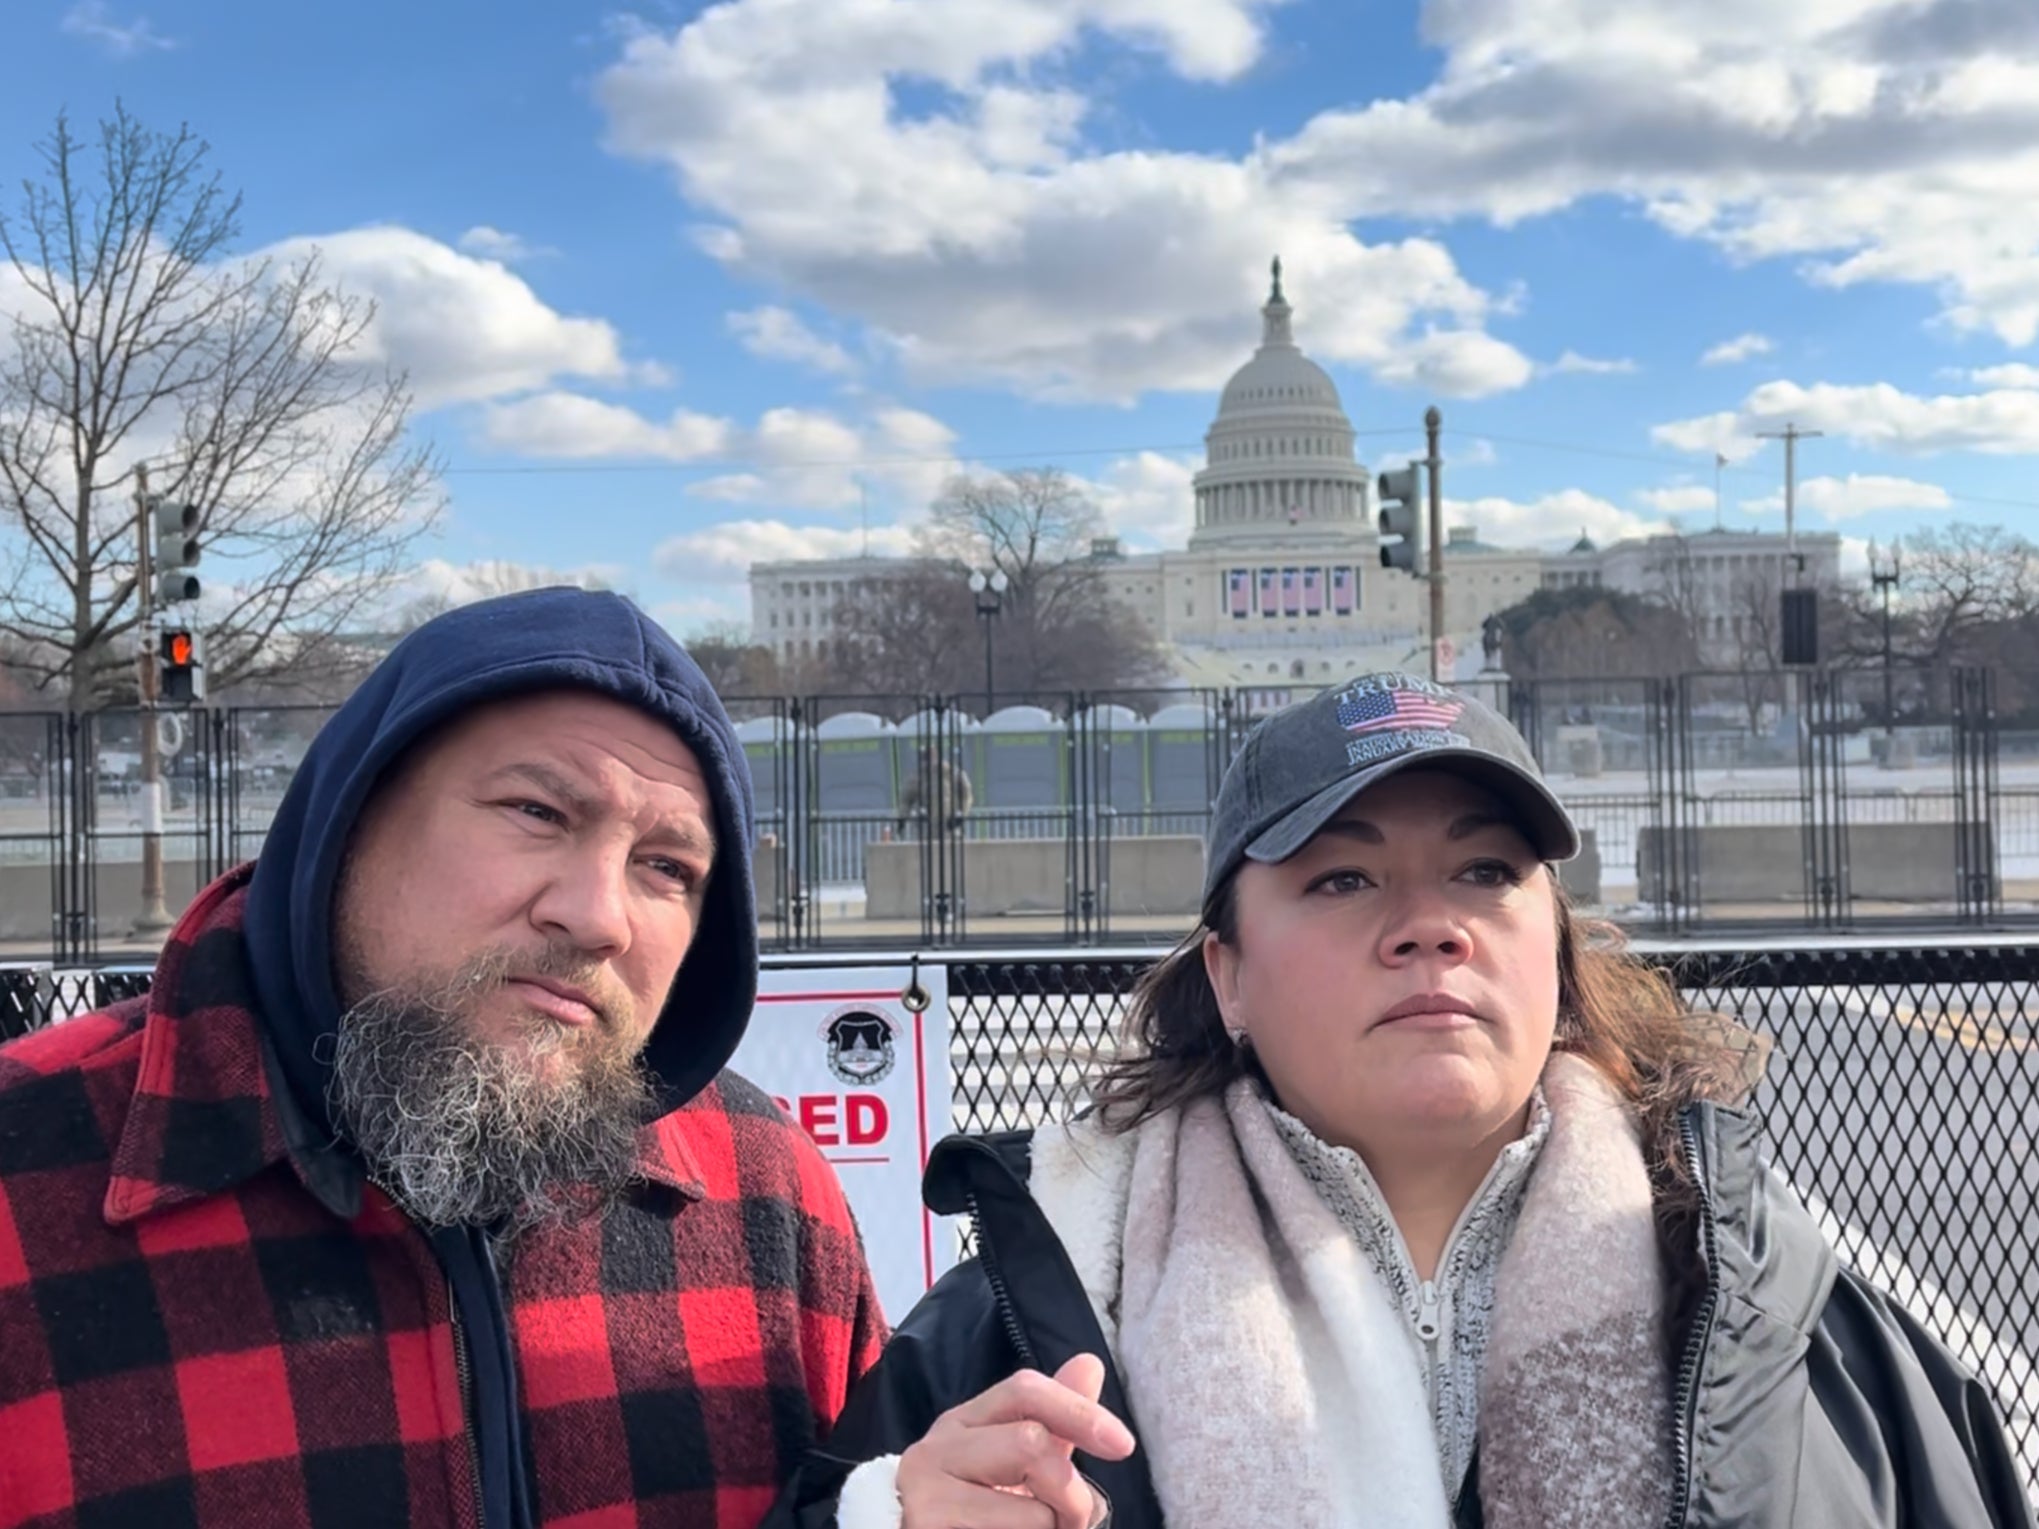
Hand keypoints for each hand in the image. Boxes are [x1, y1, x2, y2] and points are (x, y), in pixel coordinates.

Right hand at [894, 1354, 1132, 1527]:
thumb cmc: (971, 1514)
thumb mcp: (1010, 1462)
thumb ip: (1051, 1420)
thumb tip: (1091, 1364)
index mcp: (961, 1423)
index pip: (1024, 1390)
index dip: (1079, 1411)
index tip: (1123, 1445)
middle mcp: (934, 1451)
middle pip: (1033, 1444)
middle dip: (1073, 1494)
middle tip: (1071, 1524)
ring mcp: (926, 1498)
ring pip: (1034, 1513)